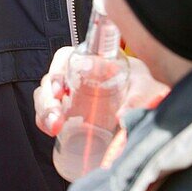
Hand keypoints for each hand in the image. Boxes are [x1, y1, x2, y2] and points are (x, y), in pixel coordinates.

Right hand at [34, 47, 169, 137]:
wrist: (147, 107)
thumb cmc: (143, 88)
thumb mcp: (146, 87)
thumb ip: (139, 97)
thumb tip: (122, 116)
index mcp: (89, 61)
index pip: (64, 58)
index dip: (56, 71)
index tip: (59, 89)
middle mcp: (74, 76)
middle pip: (49, 81)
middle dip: (46, 100)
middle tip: (56, 119)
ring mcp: (69, 96)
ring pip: (45, 99)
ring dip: (44, 113)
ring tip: (54, 128)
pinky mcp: (68, 114)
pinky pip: (48, 115)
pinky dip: (45, 123)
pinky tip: (52, 132)